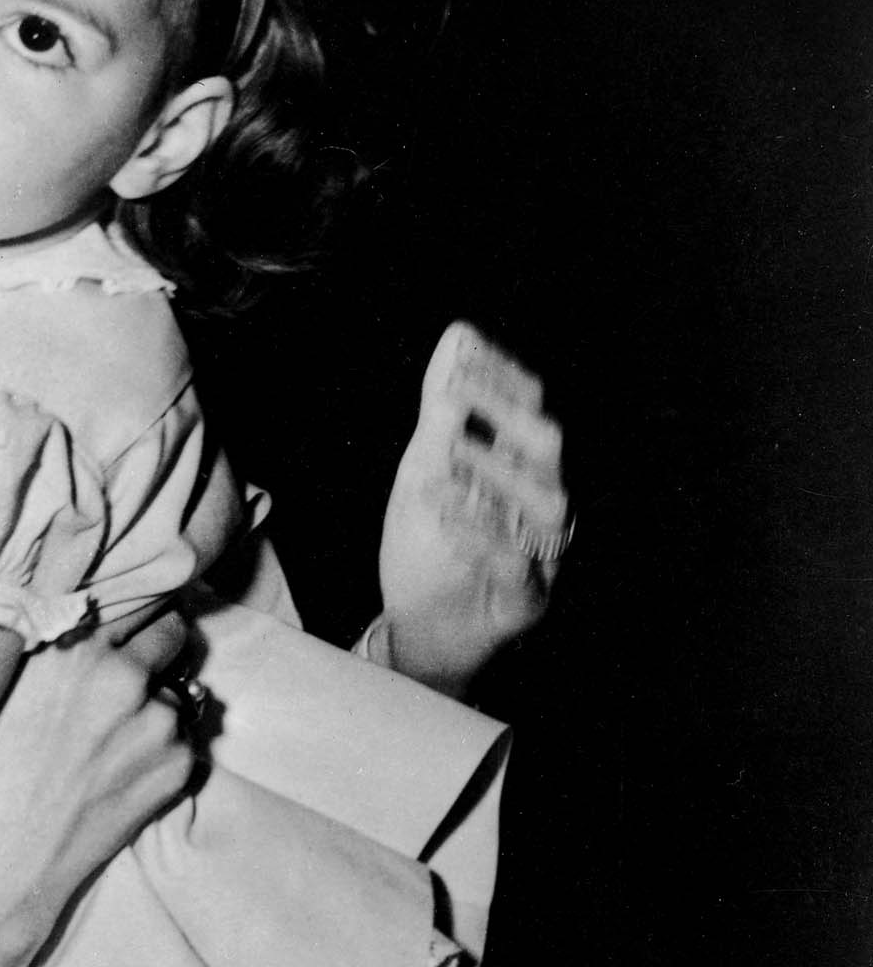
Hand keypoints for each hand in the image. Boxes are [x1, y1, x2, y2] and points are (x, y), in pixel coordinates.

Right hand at [0, 630, 197, 966]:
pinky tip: (119, 778)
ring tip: (109, 748)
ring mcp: (156, 721)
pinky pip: (185, 742)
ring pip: (178, 693)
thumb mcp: (9, 685)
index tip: (126, 624)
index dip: (131, 613)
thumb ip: (58, 640)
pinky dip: (163, 754)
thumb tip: (92, 602)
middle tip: (124, 682)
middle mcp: (122, 675)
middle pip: (172, 632)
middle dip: (155, 650)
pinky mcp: (176, 766)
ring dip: (156, 709)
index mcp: (75, 645)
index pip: (136, 596)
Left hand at [374, 322, 570, 697]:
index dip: (499, 375)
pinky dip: (479, 534)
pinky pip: (517, 564)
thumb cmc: (430, 548)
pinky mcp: (526, 600)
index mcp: (522, 469)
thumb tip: (458, 334)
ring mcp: (541, 553)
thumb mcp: (425, 470)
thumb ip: (445, 411)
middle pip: (548, 445)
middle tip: (451, 392)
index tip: (461, 350)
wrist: (419, 632)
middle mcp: (541, 505)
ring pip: (547, 502)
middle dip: (503, 411)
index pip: (528, 407)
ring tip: (447, 453)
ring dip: (495, 471)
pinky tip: (441, 510)